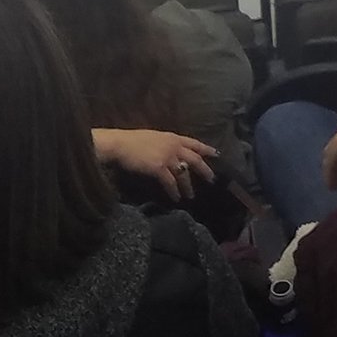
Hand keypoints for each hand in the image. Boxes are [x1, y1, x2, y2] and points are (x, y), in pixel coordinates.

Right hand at [94, 127, 216, 199]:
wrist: (120, 144)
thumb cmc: (133, 141)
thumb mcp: (154, 137)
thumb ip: (166, 144)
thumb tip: (172, 152)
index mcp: (172, 137)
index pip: (194, 143)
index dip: (205, 149)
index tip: (216, 154)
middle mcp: (173, 146)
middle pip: (194, 159)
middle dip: (204, 170)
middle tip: (211, 179)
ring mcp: (167, 157)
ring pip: (183, 174)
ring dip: (187, 186)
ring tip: (190, 196)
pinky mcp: (159, 168)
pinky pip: (170, 182)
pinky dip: (174, 191)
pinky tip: (176, 198)